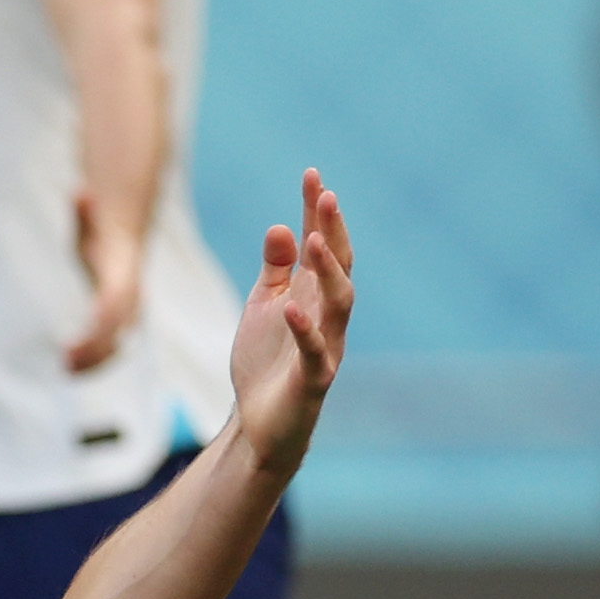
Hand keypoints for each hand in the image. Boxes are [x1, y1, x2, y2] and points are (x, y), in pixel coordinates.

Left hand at [62, 192, 143, 371]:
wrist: (121, 241)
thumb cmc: (100, 230)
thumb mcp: (88, 217)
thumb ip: (83, 210)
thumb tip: (80, 192)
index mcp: (122, 275)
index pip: (114, 306)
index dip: (98, 326)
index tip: (77, 341)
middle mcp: (130, 298)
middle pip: (116, 333)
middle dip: (93, 351)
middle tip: (64, 363)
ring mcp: (127, 313)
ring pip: (115, 346)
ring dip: (93, 362)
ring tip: (64, 371)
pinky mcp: (117, 323)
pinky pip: (109, 347)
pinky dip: (93, 361)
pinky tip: (70, 369)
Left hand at [223, 169, 354, 475]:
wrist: (260, 423)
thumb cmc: (266, 361)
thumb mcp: (265, 305)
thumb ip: (275, 269)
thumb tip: (279, 226)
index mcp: (314, 295)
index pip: (321, 245)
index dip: (317, 212)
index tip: (312, 175)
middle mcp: (327, 316)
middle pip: (338, 266)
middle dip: (333, 231)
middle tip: (325, 195)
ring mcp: (325, 347)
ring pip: (339, 304)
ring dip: (328, 271)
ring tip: (313, 239)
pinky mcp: (313, 380)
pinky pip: (314, 352)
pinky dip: (304, 331)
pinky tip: (290, 308)